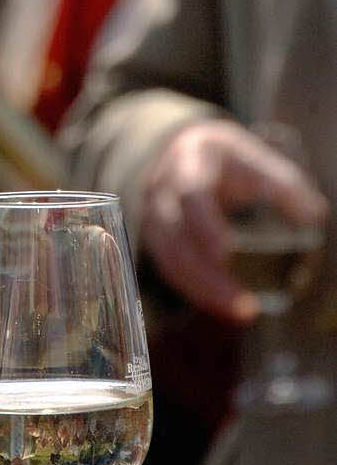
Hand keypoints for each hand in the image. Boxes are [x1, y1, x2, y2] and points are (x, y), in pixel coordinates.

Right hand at [140, 119, 326, 321]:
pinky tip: (223, 305)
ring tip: (241, 312)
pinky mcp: (155, 240)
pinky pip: (170, 270)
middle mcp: (161, 191)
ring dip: (202, 290)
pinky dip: (195, 290)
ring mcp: (152, 217)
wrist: (183, 152)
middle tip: (244, 304)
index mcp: (187, 162)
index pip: (190, 195)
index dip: (205, 225)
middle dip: (207, 274)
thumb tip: (313, 216)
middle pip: (175, 237)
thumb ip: (282, 184)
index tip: (226, 253)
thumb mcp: (253, 157)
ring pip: (168, 260)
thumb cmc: (225, 159)